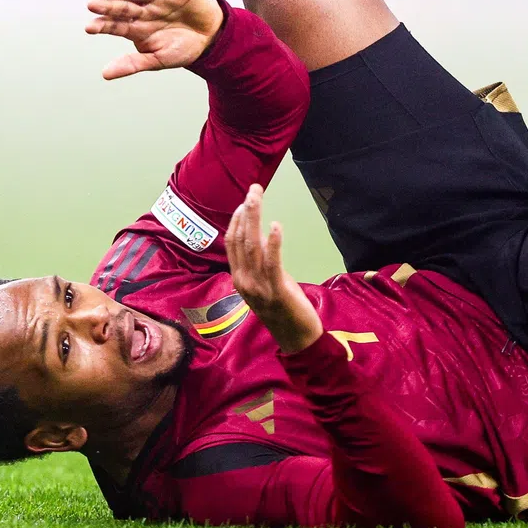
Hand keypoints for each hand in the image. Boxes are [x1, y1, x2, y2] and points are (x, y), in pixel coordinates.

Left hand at [84, 0, 222, 80]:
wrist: (212, 38)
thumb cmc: (182, 49)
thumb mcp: (158, 60)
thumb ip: (133, 64)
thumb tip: (105, 74)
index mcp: (138, 28)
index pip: (117, 26)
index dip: (104, 25)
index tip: (89, 27)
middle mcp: (145, 11)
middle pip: (123, 7)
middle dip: (109, 6)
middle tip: (92, 4)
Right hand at [225, 184, 322, 353]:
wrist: (296, 338)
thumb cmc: (283, 309)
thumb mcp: (266, 283)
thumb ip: (260, 263)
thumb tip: (261, 239)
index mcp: (239, 278)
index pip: (232, 244)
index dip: (237, 220)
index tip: (245, 201)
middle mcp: (244, 281)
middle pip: (240, 240)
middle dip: (247, 212)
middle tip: (254, 190)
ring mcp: (258, 287)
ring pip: (252, 247)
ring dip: (255, 219)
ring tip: (258, 198)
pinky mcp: (277, 290)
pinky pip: (272, 263)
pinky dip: (272, 243)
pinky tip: (275, 226)